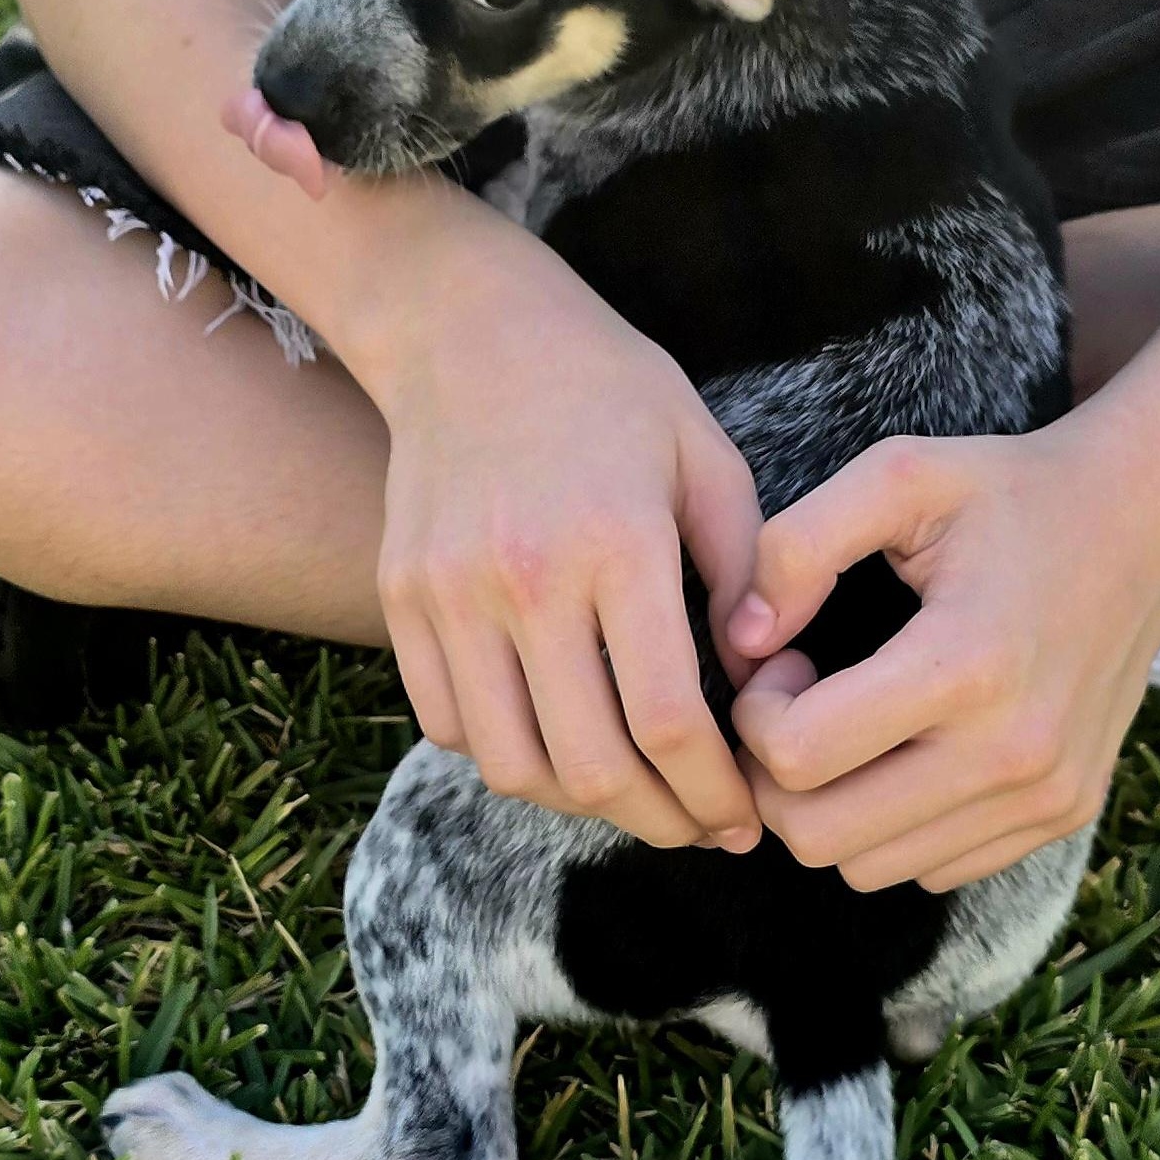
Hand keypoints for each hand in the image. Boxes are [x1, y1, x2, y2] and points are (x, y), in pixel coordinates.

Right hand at [357, 227, 764, 850]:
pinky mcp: (401, 600)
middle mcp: (522, 578)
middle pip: (589, 765)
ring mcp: (449, 594)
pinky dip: (508, 755)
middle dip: (660, 822)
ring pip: (512, 763)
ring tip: (633, 795)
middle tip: (700, 828)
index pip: (667, 720)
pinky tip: (558, 740)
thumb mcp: (706, 456)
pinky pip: (449, 724)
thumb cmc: (610, 389)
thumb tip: (758, 680)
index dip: (713, 792)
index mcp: (616, 542)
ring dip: (580, 804)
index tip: (744, 814)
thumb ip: (746, 570)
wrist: (469, 331)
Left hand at [726, 413, 1159, 889]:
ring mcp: (1045, 798)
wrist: (1146, 523)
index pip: (796, 757)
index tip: (782, 657)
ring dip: (831, 804)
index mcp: (966, 666)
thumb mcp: (898, 476)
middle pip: (819, 838)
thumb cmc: (1008, 494)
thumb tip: (742, 641)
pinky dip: (892, 824)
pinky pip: (930, 870)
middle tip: (799, 698)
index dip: (754, 711)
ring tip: (851, 718)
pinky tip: (904, 743)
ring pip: (867, 868)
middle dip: (775, 774)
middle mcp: (1013, 754)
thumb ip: (795, 545)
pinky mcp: (1061, 817)